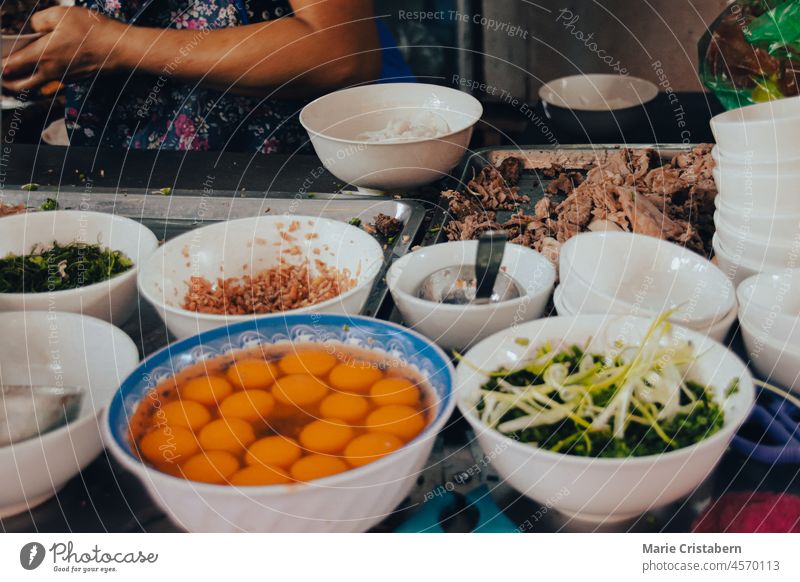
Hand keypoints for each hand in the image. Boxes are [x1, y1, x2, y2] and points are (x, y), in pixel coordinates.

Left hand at [1, 6, 123, 92]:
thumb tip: (34, 28)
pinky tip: (43, 75)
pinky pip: (53, 85)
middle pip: (22, 85)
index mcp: (43, 54)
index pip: (12, 65)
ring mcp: (64, 78)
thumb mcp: (62, 14)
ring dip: (25, 86)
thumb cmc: (93, 31)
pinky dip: (43, 83)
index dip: (0, 65)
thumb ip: (40, 20)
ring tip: (17, 81)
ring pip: (37, 88)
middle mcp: (51, 71)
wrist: (120, 50)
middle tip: (2, 79)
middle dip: (8, 83)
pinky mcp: (75, 80)